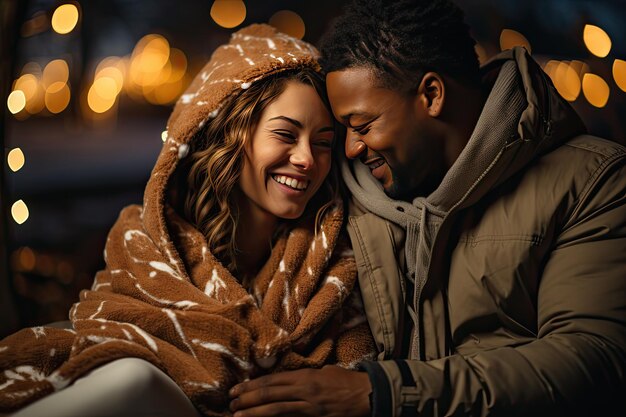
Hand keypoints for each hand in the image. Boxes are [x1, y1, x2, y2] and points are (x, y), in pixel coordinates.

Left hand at [228, 365, 370, 416]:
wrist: (369, 395)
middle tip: (231, 404)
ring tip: (238, 416)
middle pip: (270, 394)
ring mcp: (310, 408)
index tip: (236, 389)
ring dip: (255, 414)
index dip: (252, 385)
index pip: (272, 380)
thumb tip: (285, 379)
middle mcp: (304, 391)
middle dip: (248, 400)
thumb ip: (304, 376)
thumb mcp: (324, 371)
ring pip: (277, 411)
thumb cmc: (346, 381)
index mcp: (305, 376)